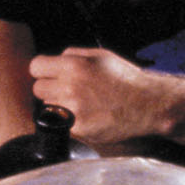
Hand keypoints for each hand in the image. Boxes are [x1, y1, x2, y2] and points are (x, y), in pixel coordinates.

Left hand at [29, 47, 175, 147]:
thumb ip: (73, 54)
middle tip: (68, 92)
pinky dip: (69, 122)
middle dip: (50, 89)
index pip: (36, 66)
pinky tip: (87, 117)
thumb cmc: (126, 79)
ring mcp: (73, 110)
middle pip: (38, 89)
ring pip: (48, 108)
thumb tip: (54, 59)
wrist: (148, 105)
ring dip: (59, 107)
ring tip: (81, 105)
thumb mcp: (101, 56)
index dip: (43, 71)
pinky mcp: (78, 129)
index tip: (50, 76)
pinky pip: (61, 125)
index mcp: (73, 65)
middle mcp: (69, 87)